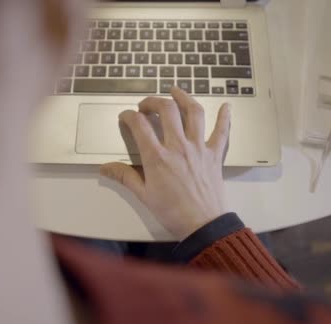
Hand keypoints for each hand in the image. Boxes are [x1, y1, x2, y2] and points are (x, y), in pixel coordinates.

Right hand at [100, 86, 230, 239]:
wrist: (203, 225)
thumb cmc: (172, 212)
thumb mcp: (144, 195)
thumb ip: (125, 176)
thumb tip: (105, 168)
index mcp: (157, 157)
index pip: (139, 125)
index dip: (129, 116)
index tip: (125, 117)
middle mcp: (178, 147)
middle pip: (166, 110)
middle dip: (153, 101)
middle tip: (146, 105)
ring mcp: (199, 148)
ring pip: (194, 113)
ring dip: (184, 98)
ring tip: (176, 91)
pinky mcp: (214, 155)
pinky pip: (222, 132)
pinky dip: (225, 117)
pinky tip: (226, 106)